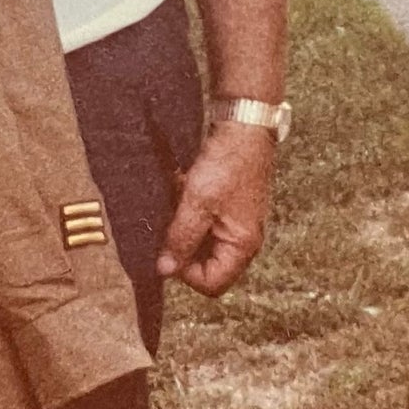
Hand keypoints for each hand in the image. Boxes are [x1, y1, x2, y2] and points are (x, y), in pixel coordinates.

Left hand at [156, 120, 273, 296]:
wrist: (243, 124)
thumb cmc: (227, 164)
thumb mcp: (198, 202)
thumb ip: (181, 238)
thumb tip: (165, 271)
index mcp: (242, 245)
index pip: (212, 283)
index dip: (185, 273)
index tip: (169, 248)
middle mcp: (243, 238)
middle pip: (206, 263)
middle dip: (183, 243)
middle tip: (170, 220)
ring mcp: (236, 221)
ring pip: (201, 238)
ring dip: (184, 222)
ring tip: (178, 198)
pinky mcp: (229, 204)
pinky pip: (204, 218)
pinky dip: (190, 207)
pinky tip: (183, 186)